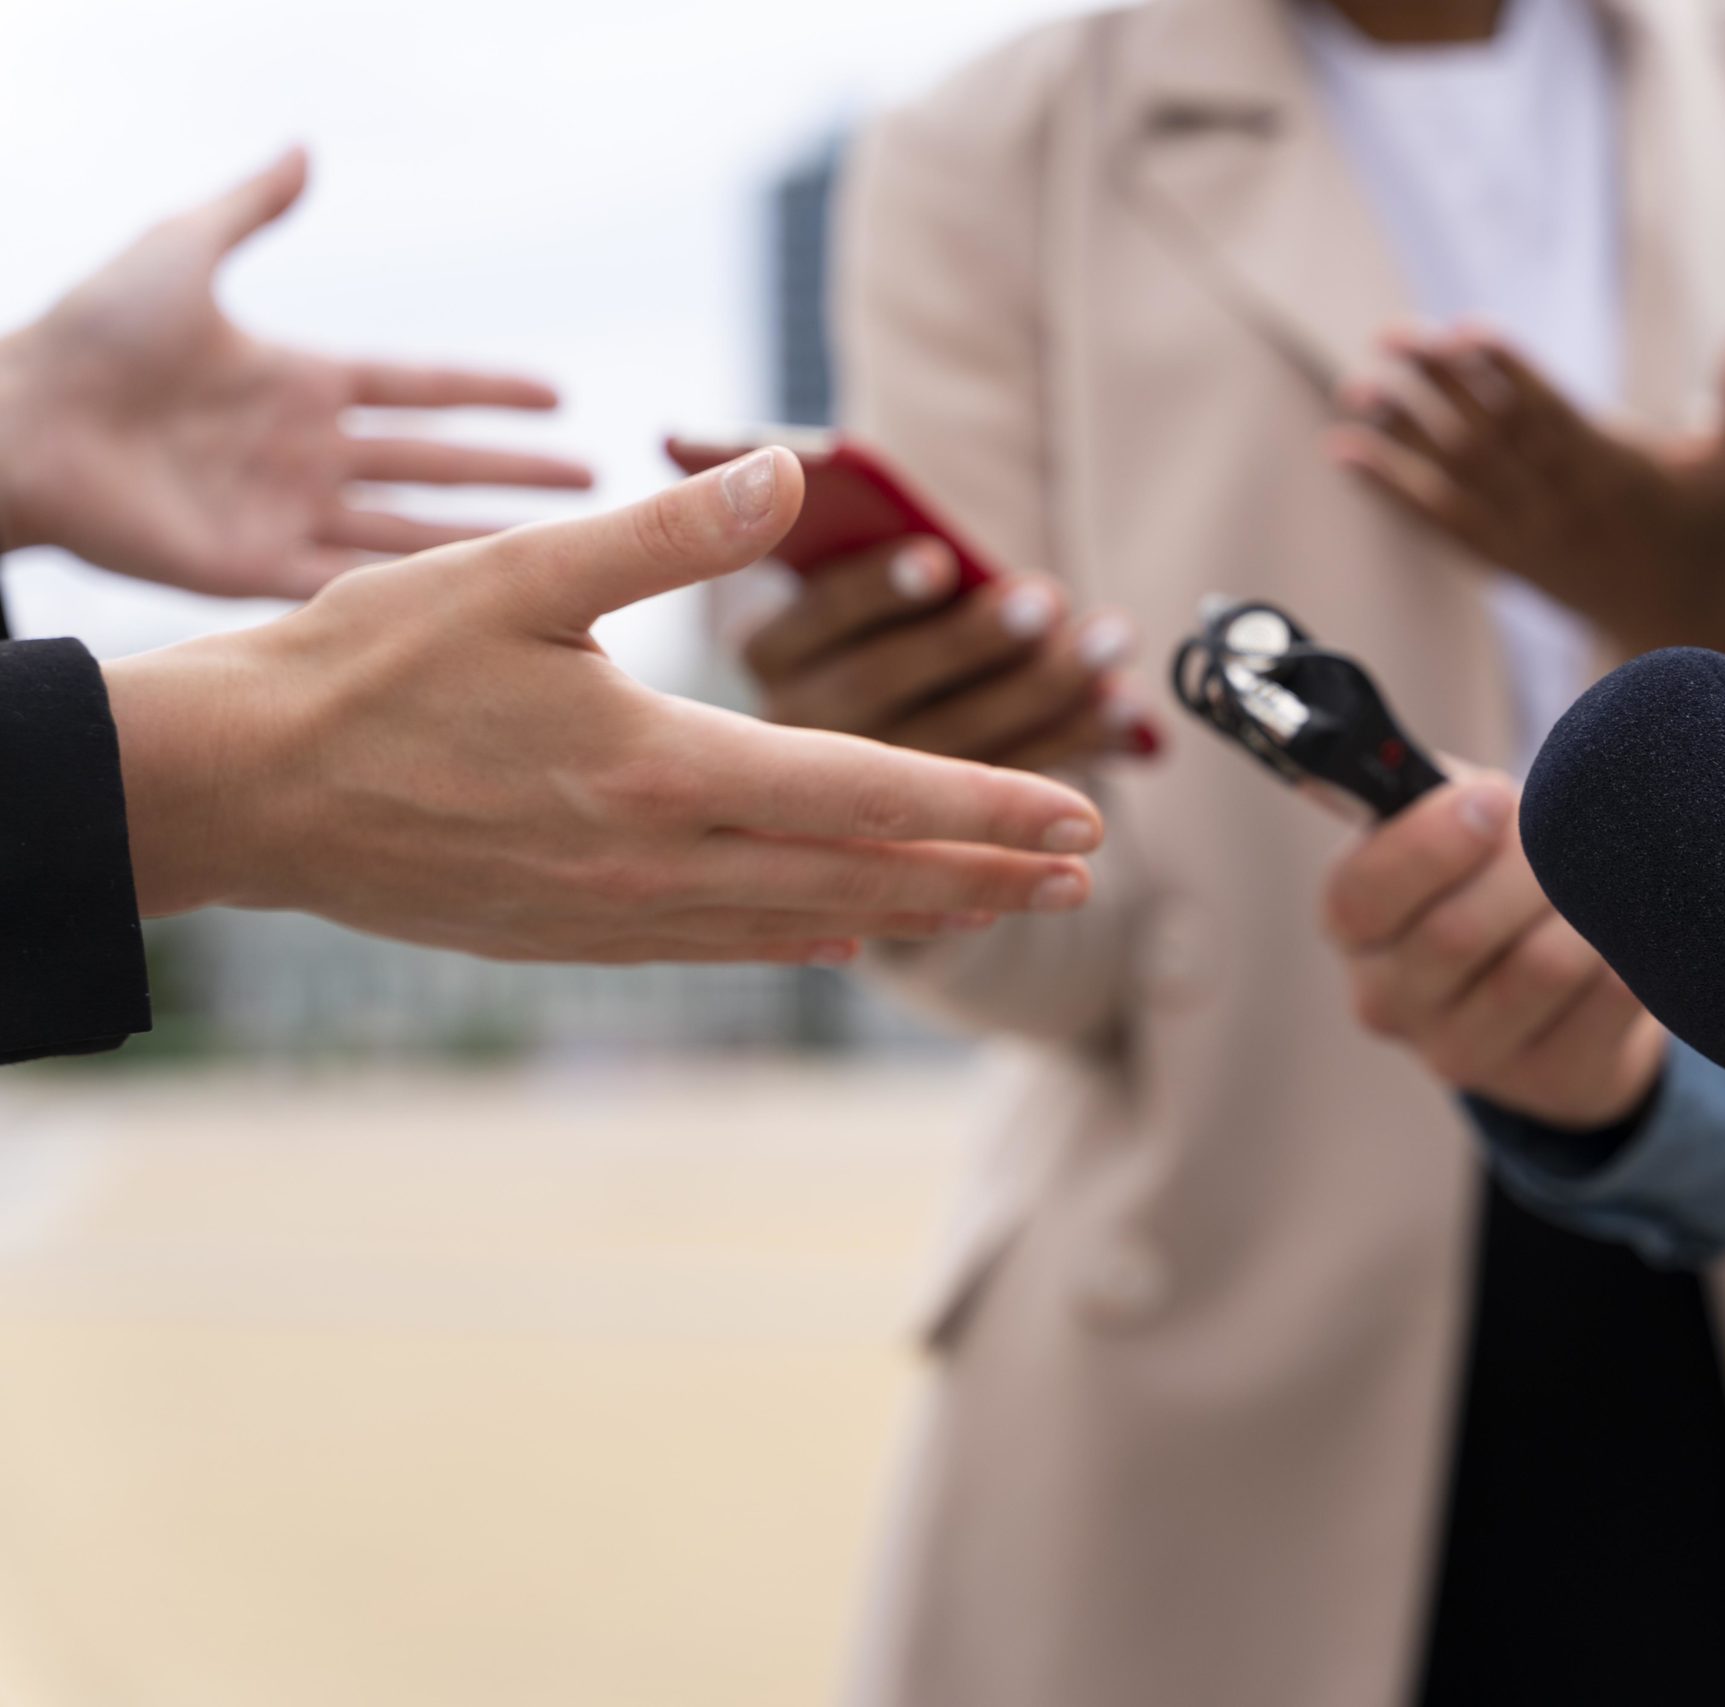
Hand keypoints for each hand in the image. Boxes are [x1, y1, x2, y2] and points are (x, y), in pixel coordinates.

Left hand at [0, 148, 590, 597]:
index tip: (562, 397)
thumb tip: (305, 148)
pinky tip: (475, 601)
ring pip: (414, 529)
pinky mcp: (255, 571)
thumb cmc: (85, 337)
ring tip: (562, 542)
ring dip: (488, 537)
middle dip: (518, 472)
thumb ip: (251, 209)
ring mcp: (286, 514)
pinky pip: (351, 583)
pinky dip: (411, 591)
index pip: (421, 389)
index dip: (490, 392)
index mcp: (300, 383)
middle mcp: (307, 453)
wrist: (15, 426)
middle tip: (599, 479)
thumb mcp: (178, 251)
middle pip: (438, 464)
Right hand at [102, 447, 1104, 965]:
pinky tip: (849, 939)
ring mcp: (619, 915)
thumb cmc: (371, 665)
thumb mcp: (521, 574)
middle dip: (985, 873)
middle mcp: (659, 862)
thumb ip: (668, 530)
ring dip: (915, 911)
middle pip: (862, 873)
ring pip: (804, 922)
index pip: (869, 791)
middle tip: (1085, 875)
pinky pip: (724, 945)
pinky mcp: (576, 939)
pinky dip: (805, 937)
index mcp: (664, 768)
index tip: (1085, 817)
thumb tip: (790, 470)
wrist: (244, 788)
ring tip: (1003, 908)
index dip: (988, 805)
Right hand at [1321, 773, 1663, 1127]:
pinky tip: (1629, 927)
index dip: (1431, 843)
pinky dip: (1633, 949)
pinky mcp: (1547, 1082)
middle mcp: (1389, 1001)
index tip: (1497, 799)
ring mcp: (1464, 1054)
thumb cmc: (1490, 873)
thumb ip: (1421, 790)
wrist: (1558, 976)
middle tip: (1569, 830)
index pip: (1363, 894)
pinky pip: (1609, 1002)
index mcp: (1353, 926)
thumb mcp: (1445, 820)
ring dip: (1587, 906)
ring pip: (1542, 969)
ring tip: (1605, 874)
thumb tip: (1392, 773)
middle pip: (1459, 933)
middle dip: (1530, 865)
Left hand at [1327, 316, 1724, 655]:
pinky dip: (1392, 490)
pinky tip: (1347, 454)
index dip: (1507, 374)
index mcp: (1614, 471)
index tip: (1466, 333)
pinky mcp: (1503, 560)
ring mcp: (1527, 536)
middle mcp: (1562, 505)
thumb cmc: (1714, 532)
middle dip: (1437, 388)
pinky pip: (1438, 524)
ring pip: (1456, 480)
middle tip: (1390, 338)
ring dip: (1401, 435)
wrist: (1682, 631)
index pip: (1551, 414)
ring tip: (1356, 390)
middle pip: (1490, 438)